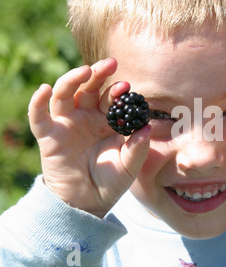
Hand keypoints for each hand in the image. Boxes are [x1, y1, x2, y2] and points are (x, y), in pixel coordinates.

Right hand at [28, 58, 150, 216]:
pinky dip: (38, 102)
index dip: (117, 90)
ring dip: (72, 79)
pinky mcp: (48, 135)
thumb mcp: (129, 166)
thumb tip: (147, 128)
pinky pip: (39, 116)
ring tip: (84, 71)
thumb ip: (138, 148)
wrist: (87, 203)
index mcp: (107, 121)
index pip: (111, 98)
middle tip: (110, 63)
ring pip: (65, 94)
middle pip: (88, 88)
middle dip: (98, 74)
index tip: (127, 85)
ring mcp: (66, 124)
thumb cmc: (110, 181)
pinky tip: (44, 89)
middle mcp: (86, 117)